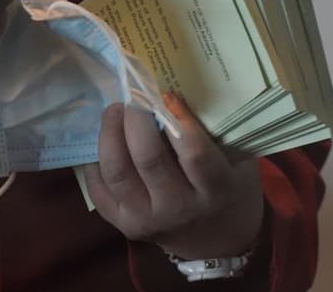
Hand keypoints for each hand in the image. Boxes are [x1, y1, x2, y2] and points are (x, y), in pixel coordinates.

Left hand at [83, 93, 263, 259]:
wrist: (217, 242)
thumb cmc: (231, 190)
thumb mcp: (237, 162)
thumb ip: (215, 133)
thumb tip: (177, 90)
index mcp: (216, 191)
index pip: (194, 154)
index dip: (177, 118)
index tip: (164, 93)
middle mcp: (179, 209)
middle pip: (148, 159)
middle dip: (135, 119)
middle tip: (132, 95)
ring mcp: (148, 220)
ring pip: (117, 173)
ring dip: (110, 134)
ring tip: (114, 111)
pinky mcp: (125, 227)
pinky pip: (99, 191)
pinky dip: (95, 163)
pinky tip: (105, 142)